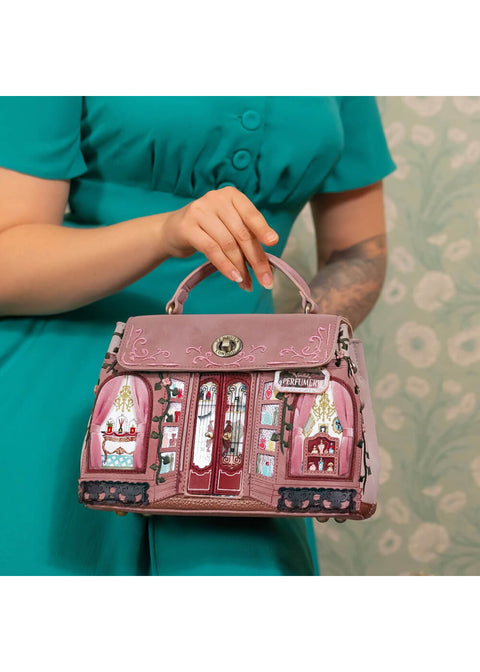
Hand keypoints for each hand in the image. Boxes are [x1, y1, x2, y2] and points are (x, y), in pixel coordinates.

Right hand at [159, 186, 278, 289]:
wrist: (172, 230)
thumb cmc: (208, 229)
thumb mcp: (229, 226)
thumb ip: (247, 237)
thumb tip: (267, 265)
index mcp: (231, 195)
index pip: (251, 214)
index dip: (263, 229)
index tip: (274, 243)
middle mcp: (216, 199)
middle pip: (242, 233)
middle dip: (256, 259)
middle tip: (265, 280)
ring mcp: (200, 211)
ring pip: (228, 243)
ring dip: (240, 267)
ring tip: (247, 283)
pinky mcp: (187, 227)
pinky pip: (211, 249)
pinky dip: (225, 266)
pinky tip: (233, 277)